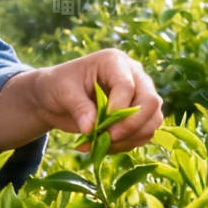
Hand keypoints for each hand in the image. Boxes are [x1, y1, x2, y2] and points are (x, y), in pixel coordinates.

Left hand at [33, 48, 164, 153]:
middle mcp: (134, 75)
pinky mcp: (138, 115)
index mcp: (114, 62)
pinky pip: (143, 134)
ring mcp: (139, 95)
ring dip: (130, 138)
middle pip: (151, 102)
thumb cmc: (57, 86)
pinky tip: (103, 146)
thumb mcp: (62, 92)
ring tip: (100, 144)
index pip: (128, 86)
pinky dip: (126, 144)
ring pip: (153, 120)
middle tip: (107, 138)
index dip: (118, 108)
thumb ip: (78, 108)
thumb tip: (91, 129)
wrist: (55, 98)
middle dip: (131, 126)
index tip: (98, 126)